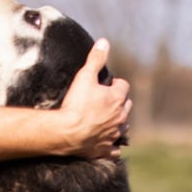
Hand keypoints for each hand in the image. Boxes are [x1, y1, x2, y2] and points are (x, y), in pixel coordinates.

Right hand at [60, 38, 131, 158]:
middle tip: (104, 100)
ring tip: (106, 119)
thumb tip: (104, 42)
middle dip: (119, 102)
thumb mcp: (84, 77)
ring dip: (118, 122)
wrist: (65, 132)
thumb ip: (95, 59)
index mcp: (117, 99)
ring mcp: (113, 134)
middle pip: (126, 106)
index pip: (123, 86)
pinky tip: (107, 141)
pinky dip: (112, 145)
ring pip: (123, 127)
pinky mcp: (105, 149)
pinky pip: (114, 149)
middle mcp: (120, 117)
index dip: (114, 84)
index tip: (105, 85)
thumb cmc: (75, 104)